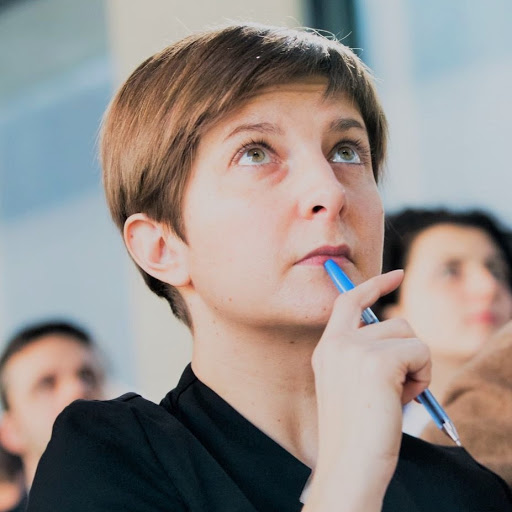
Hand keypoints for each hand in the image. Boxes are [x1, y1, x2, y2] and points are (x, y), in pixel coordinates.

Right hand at [304, 270, 430, 511]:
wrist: (349, 464)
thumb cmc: (357, 432)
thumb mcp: (352, 384)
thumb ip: (366, 354)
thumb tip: (399, 333)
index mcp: (327, 349)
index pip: (348, 301)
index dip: (373, 285)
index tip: (395, 275)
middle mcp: (337, 343)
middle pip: (392, 321)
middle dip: (406, 349)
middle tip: (397, 387)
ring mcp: (355, 350)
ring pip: (409, 333)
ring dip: (415, 364)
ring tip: (398, 395)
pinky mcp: (378, 361)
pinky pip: (420, 350)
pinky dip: (423, 374)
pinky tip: (405, 398)